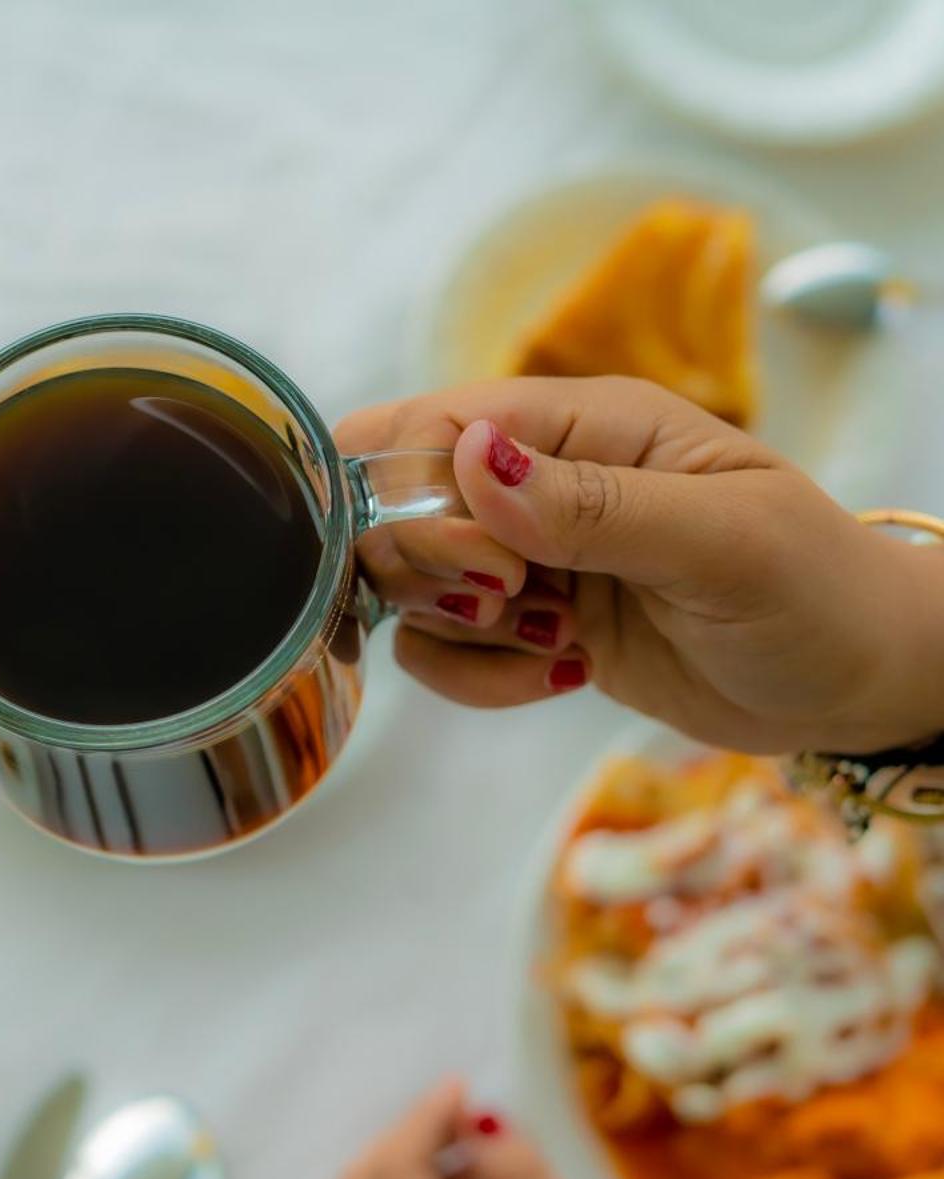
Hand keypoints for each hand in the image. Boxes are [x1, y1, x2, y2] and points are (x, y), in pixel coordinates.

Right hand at [339, 376, 943, 753]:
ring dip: (461, 630)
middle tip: (521, 603)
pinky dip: (472, 676)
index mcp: (582, 424)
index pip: (431, 425)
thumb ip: (593, 504)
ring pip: (407, 583)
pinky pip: (435, 646)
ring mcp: (524, 553)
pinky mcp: (522, 622)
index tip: (490, 568)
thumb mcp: (722, 543)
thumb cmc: (814, 594)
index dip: (420, 500)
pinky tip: (553, 679)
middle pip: (394, 505)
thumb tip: (472, 457)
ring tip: (557, 644)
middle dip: (437, 572)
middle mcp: (538, 479)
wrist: (855, 683)